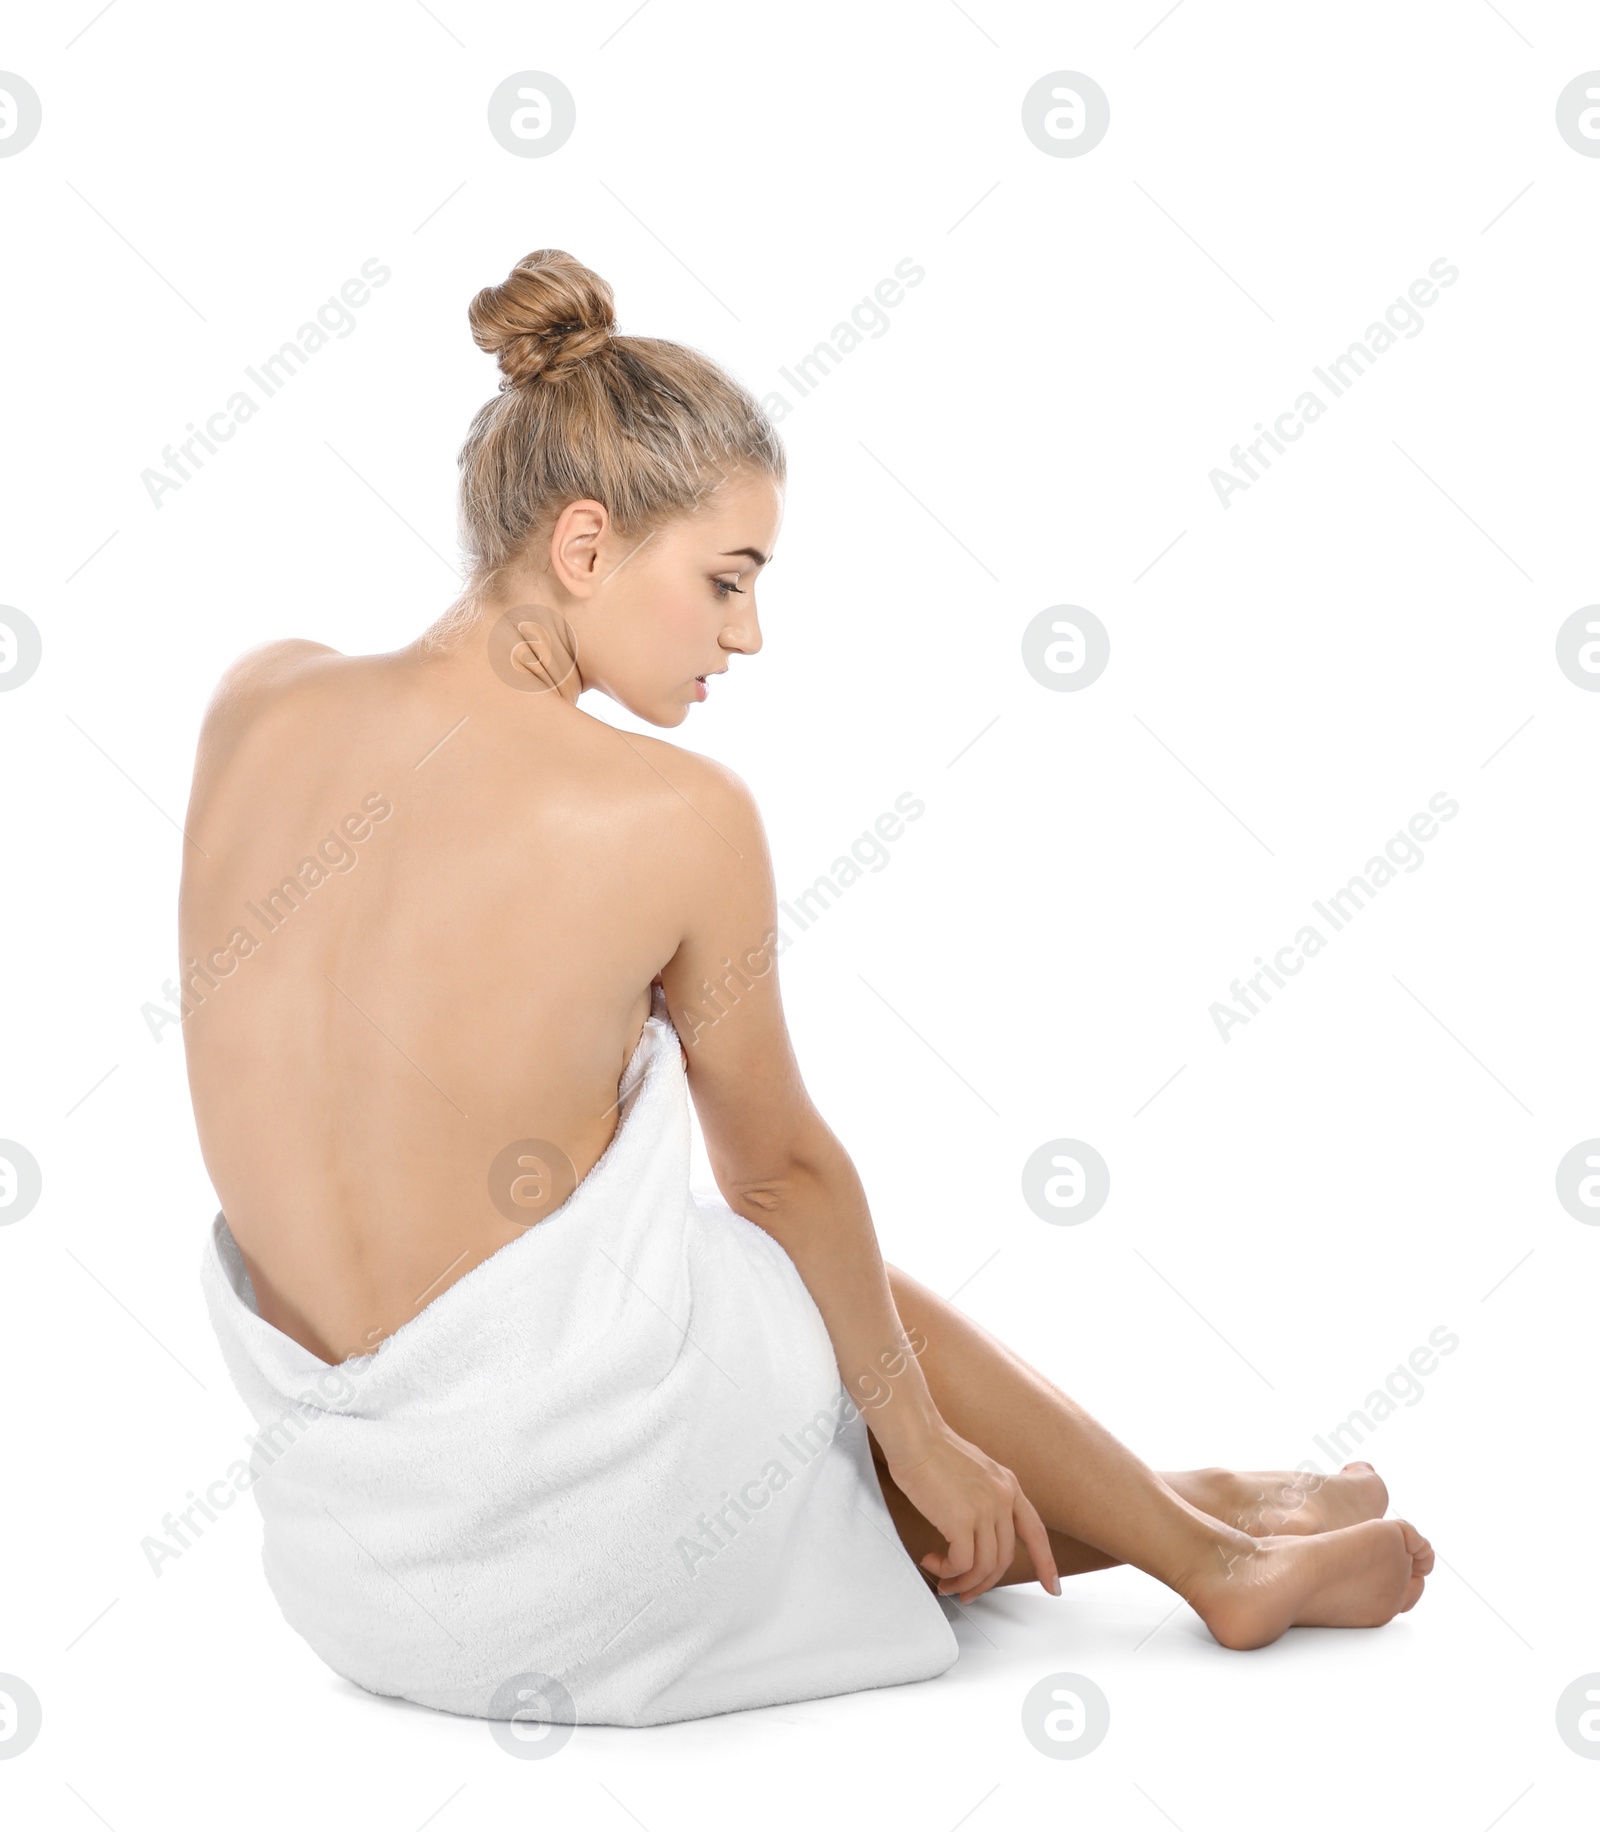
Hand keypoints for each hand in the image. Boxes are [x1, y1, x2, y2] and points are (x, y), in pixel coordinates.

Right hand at [885, 1420, 1060, 1603]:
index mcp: (1008, 1485)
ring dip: (962, 1582)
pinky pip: (962, 1563)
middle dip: (984, 1583)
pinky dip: (947, 1570)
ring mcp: (985, 1510)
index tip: (1052, 1586)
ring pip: (984, 1567)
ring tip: (943, 1580)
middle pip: (1004, 1558)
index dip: (1046, 1562)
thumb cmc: (932, 1451)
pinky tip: (931, 1561)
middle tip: (964, 1591)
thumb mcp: (974, 1471)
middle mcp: (1003, 1498)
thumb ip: (984, 1498)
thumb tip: (976, 1530)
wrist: (915, 1436)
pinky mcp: (962, 1520)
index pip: (1035, 1531)